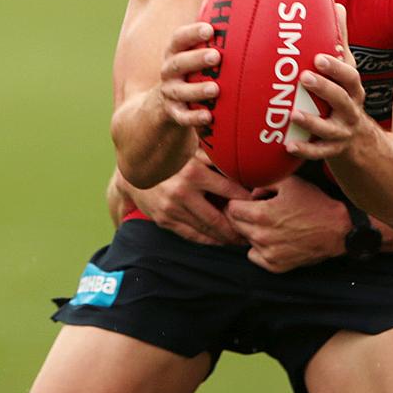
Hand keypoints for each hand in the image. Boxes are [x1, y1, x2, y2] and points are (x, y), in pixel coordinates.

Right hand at [123, 149, 250, 245]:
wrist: (134, 171)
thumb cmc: (168, 158)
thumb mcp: (191, 152)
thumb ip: (214, 158)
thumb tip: (241, 162)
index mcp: (193, 173)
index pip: (229, 191)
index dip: (246, 200)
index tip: (259, 205)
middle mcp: (183, 193)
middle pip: (219, 218)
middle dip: (238, 227)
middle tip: (253, 232)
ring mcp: (172, 209)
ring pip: (206, 230)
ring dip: (225, 237)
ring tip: (240, 239)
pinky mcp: (164, 220)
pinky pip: (191, 235)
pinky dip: (208, 240)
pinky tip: (219, 240)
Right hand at [159, 22, 220, 128]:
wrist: (165, 102)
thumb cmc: (192, 70)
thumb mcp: (195, 53)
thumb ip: (213, 40)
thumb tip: (246, 13)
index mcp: (175, 52)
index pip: (178, 39)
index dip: (192, 33)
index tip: (209, 29)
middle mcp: (169, 71)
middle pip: (179, 63)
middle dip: (196, 59)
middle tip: (216, 56)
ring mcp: (170, 92)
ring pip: (181, 91)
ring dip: (197, 90)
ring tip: (216, 89)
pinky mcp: (174, 112)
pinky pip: (182, 117)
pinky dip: (194, 118)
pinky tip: (208, 117)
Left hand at [227, 176, 350, 272]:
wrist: (337, 231)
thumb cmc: (314, 204)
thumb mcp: (290, 183)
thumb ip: (263, 183)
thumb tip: (250, 192)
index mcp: (261, 214)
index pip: (231, 208)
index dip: (236, 200)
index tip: (243, 199)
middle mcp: (261, 236)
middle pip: (234, 225)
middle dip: (240, 215)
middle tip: (253, 210)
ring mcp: (268, 253)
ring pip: (244, 239)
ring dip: (250, 230)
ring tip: (267, 223)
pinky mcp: (275, 265)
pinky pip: (254, 255)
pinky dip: (258, 247)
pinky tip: (272, 238)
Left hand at [286, 4, 366, 160]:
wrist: (362, 141)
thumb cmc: (345, 96)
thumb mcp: (347, 71)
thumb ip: (340, 41)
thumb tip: (336, 4)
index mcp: (353, 89)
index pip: (349, 75)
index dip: (336, 67)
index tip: (318, 57)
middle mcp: (351, 110)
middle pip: (341, 99)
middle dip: (324, 88)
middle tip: (303, 77)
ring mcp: (342, 132)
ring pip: (329, 128)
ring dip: (311, 121)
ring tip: (291, 114)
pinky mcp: (332, 151)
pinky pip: (319, 153)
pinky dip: (304, 150)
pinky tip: (287, 145)